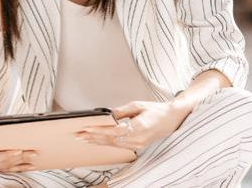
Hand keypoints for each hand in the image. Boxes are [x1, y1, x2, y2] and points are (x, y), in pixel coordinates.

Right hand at [0, 132, 38, 171]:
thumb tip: (0, 125)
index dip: (7, 155)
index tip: (18, 150)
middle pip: (6, 163)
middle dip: (20, 158)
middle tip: (34, 152)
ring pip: (10, 168)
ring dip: (23, 163)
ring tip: (35, 157)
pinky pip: (10, 170)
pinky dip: (21, 168)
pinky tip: (31, 165)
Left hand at [75, 100, 189, 153]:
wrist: (172, 120)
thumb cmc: (156, 110)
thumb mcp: (137, 105)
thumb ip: (121, 111)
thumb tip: (107, 115)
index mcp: (139, 127)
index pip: (114, 131)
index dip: (99, 130)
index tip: (87, 128)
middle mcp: (139, 138)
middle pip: (112, 140)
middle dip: (94, 137)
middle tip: (79, 135)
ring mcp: (139, 144)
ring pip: (114, 144)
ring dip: (98, 141)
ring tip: (84, 139)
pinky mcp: (138, 146)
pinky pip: (119, 145)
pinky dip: (106, 142)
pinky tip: (97, 141)